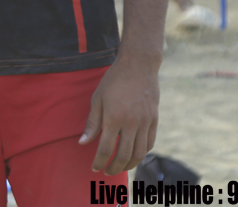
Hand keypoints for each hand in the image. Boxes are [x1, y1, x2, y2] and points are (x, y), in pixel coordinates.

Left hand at [79, 55, 159, 174]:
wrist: (138, 65)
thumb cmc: (114, 80)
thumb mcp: (98, 99)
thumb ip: (92, 123)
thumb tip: (83, 143)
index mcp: (114, 117)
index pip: (105, 149)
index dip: (99, 162)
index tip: (94, 168)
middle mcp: (131, 123)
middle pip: (124, 156)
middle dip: (114, 168)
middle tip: (107, 172)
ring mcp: (145, 122)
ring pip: (139, 153)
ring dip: (129, 165)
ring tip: (120, 167)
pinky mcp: (154, 120)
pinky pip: (149, 143)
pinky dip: (142, 153)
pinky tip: (134, 155)